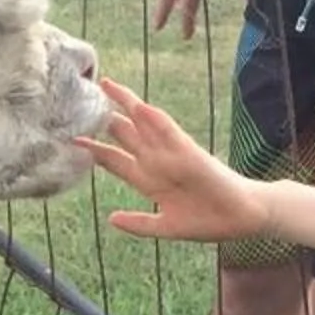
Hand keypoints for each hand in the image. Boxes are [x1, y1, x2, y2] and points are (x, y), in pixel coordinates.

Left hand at [83, 74, 272, 244]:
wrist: (240, 219)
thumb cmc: (207, 222)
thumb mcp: (166, 228)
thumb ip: (140, 223)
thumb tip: (111, 218)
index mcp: (149, 181)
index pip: (116, 159)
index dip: (95, 149)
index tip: (73, 139)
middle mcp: (157, 163)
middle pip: (125, 134)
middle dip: (104, 119)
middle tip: (82, 99)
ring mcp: (173, 155)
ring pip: (144, 125)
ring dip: (126, 106)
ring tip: (106, 86)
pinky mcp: (191, 154)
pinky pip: (171, 133)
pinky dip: (156, 120)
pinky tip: (141, 106)